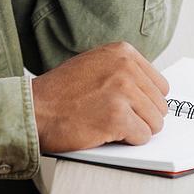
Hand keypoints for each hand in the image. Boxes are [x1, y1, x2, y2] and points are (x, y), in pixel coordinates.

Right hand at [31, 42, 169, 152]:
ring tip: (107, 124)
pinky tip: (105, 133)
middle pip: (160, 105)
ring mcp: (122, 91)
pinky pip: (143, 137)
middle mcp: (125, 67)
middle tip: (112, 118)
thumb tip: (153, 92)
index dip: (144, 102)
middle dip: (140, 117)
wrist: (33, 109)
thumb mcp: (95, 65)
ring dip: (134, 130)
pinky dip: (127, 142)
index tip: (126, 106)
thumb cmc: (61, 93)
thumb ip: (124, 71)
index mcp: (123, 52)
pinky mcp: (118, 117)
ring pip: (155, 123)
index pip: (160, 85)